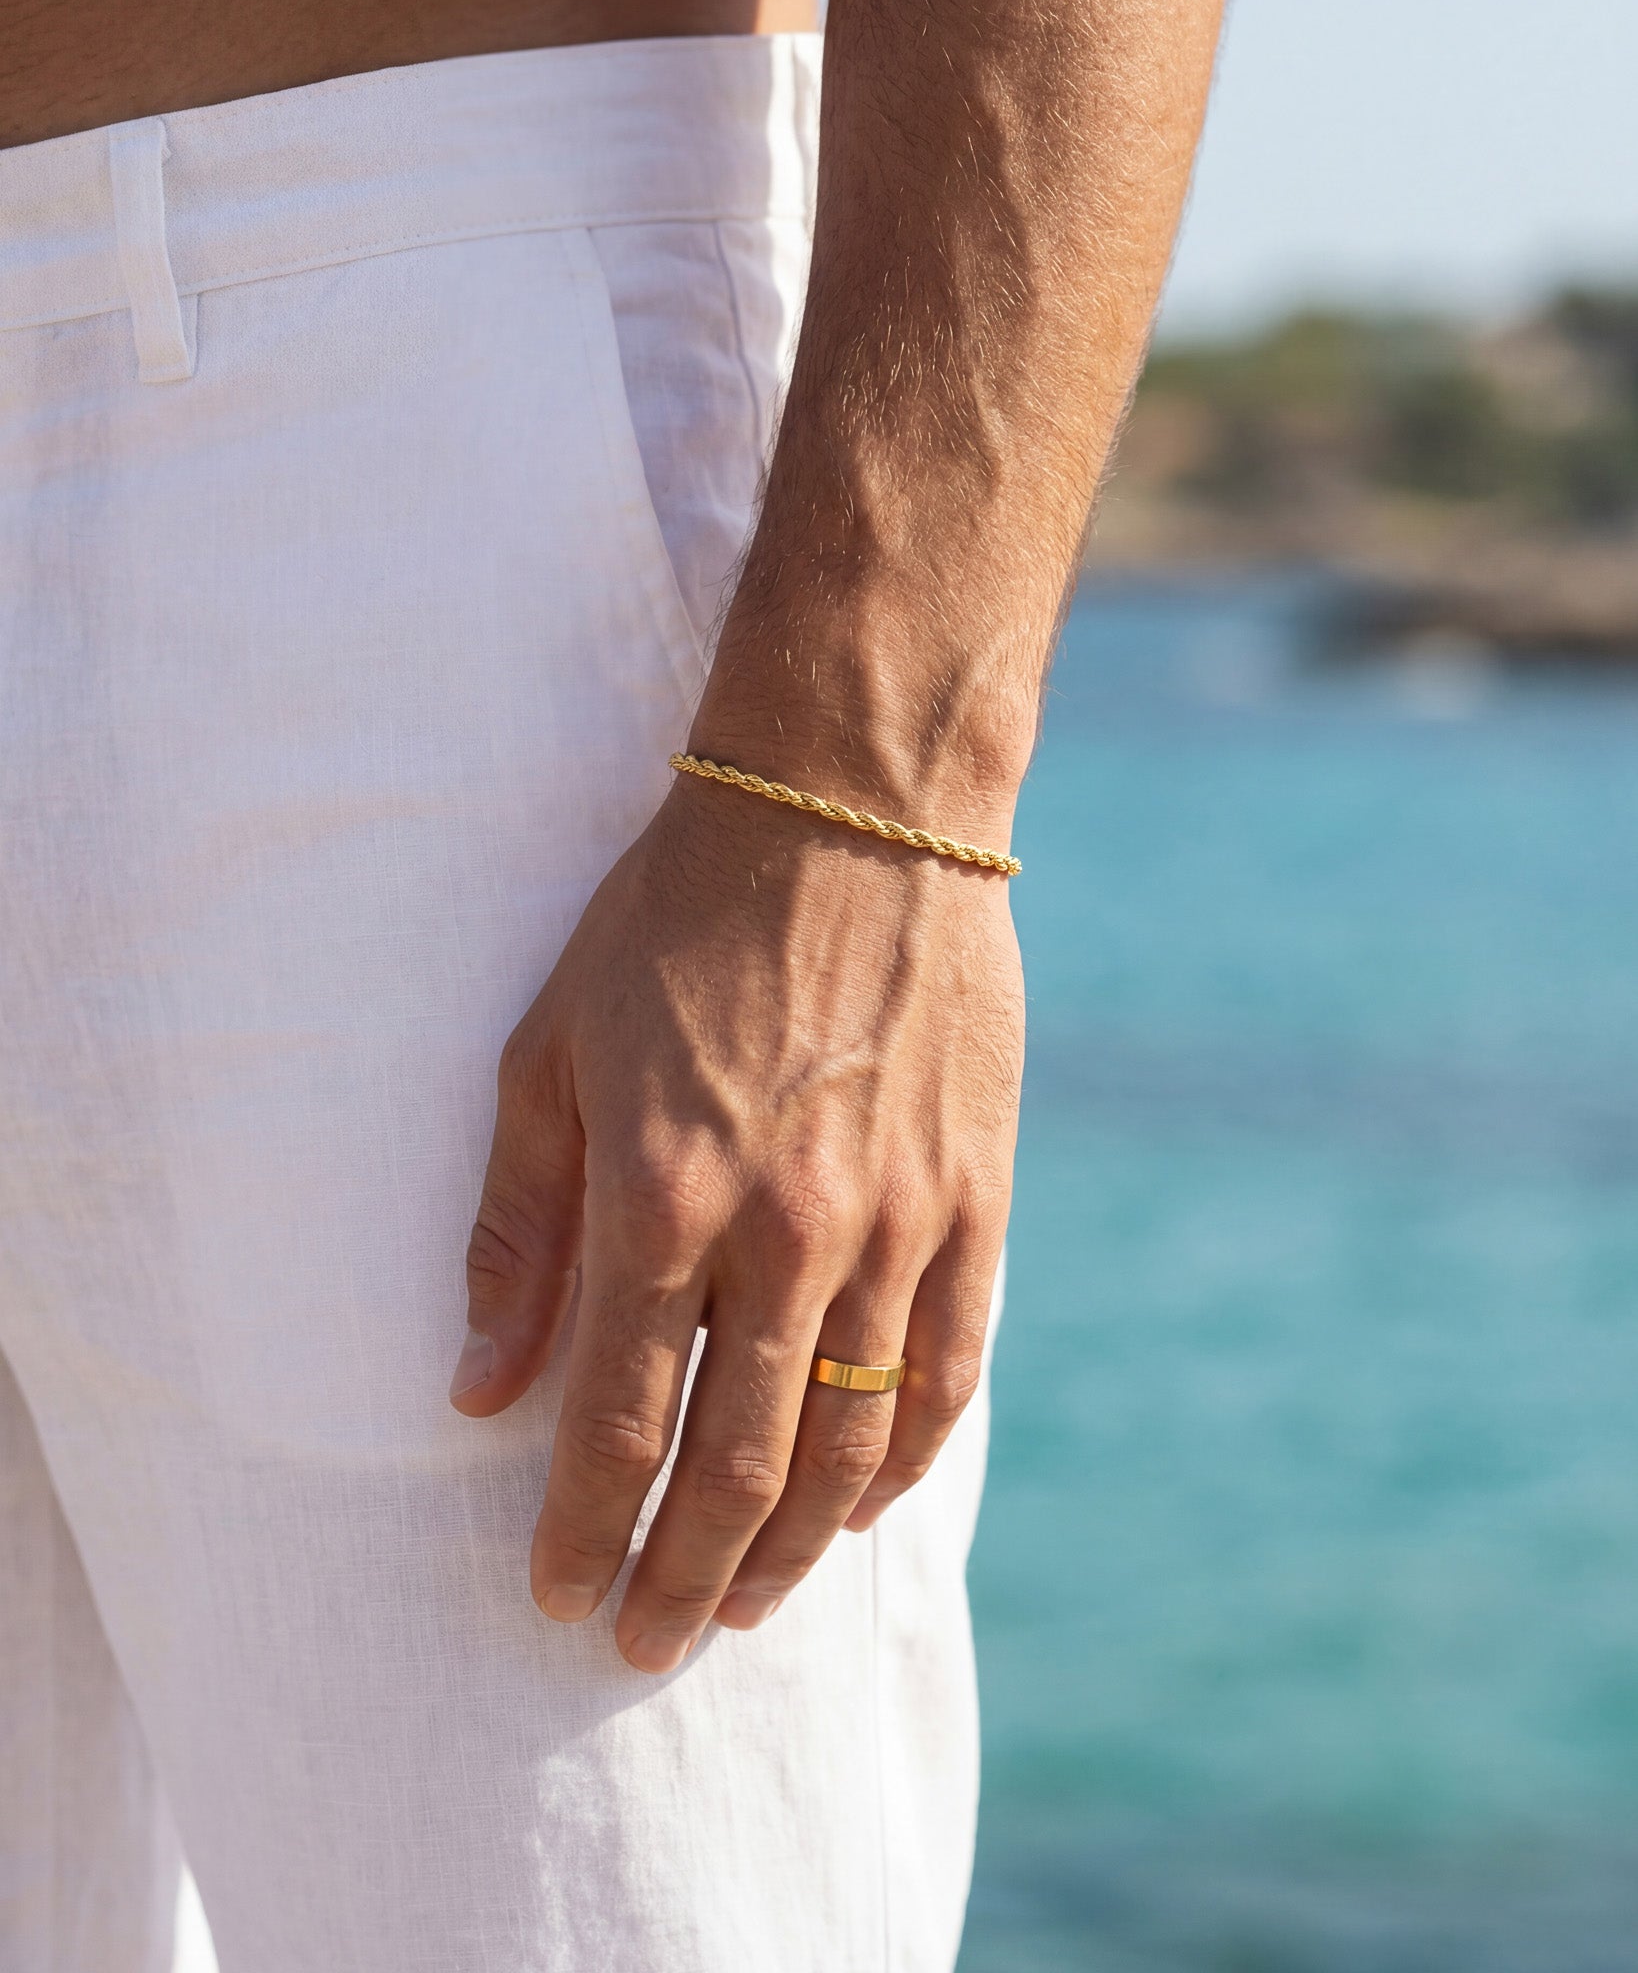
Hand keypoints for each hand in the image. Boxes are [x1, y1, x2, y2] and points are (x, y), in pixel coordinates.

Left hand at [449, 770, 1022, 1672]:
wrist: (852, 813)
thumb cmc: (673, 923)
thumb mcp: (551, 1054)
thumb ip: (517, 1233)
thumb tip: (476, 1395)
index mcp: (664, 1196)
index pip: (616, 1422)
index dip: (584, 1529)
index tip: (557, 1597)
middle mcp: (789, 1232)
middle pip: (739, 1464)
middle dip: (682, 1574)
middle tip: (646, 1641)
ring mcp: (900, 1221)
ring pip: (853, 1441)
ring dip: (794, 1547)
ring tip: (744, 1602)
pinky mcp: (977, 1198)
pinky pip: (950, 1369)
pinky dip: (905, 1458)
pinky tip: (864, 1508)